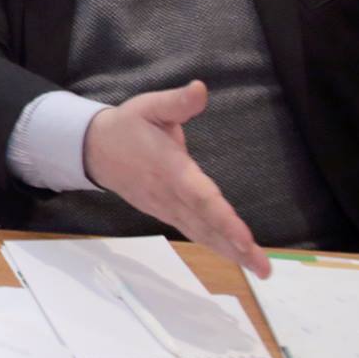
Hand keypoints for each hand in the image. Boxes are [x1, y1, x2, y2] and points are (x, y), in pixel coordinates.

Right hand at [82, 80, 269, 276]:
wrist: (95, 150)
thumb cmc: (128, 126)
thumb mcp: (149, 106)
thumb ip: (177, 102)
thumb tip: (200, 89)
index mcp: (170, 168)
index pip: (200, 197)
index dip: (223, 219)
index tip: (245, 238)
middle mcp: (169, 194)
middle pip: (206, 224)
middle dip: (235, 246)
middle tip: (263, 267)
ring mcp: (166, 208)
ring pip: (201, 233)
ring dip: (230, 252)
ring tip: (258, 268)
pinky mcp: (165, 213)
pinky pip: (194, 232)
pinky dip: (215, 246)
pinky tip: (236, 256)